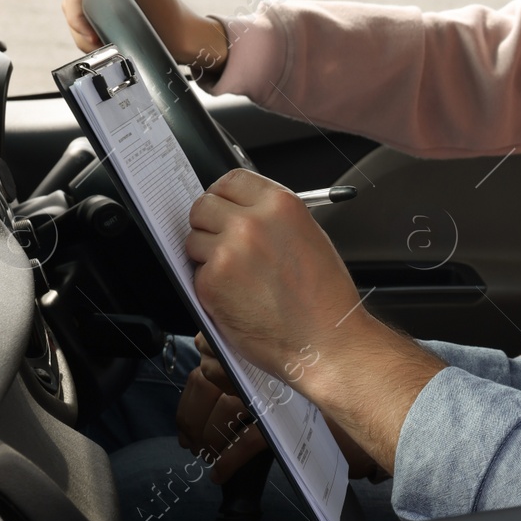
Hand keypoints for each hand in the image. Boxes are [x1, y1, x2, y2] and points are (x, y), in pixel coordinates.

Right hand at [61, 0, 227, 71]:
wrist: (189, 42)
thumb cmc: (175, 22)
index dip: (75, 12)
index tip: (89, 34)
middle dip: (78, 24)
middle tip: (95, 42)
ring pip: (79, 11)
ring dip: (83, 33)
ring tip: (103, 45)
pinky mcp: (113, 8)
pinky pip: (88, 19)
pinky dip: (90, 35)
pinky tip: (105, 43)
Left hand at [187, 168, 445, 475]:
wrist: (327, 341)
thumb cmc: (325, 298)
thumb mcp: (309, 236)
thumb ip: (272, 218)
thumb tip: (239, 212)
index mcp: (281, 204)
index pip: (231, 179)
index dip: (224, 196)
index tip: (224, 208)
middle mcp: (251, 222)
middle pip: (203, 206)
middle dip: (209, 225)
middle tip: (224, 245)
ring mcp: (228, 252)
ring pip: (193, 240)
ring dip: (206, 256)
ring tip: (238, 277)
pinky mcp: (211, 283)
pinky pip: (196, 274)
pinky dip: (210, 286)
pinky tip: (238, 298)